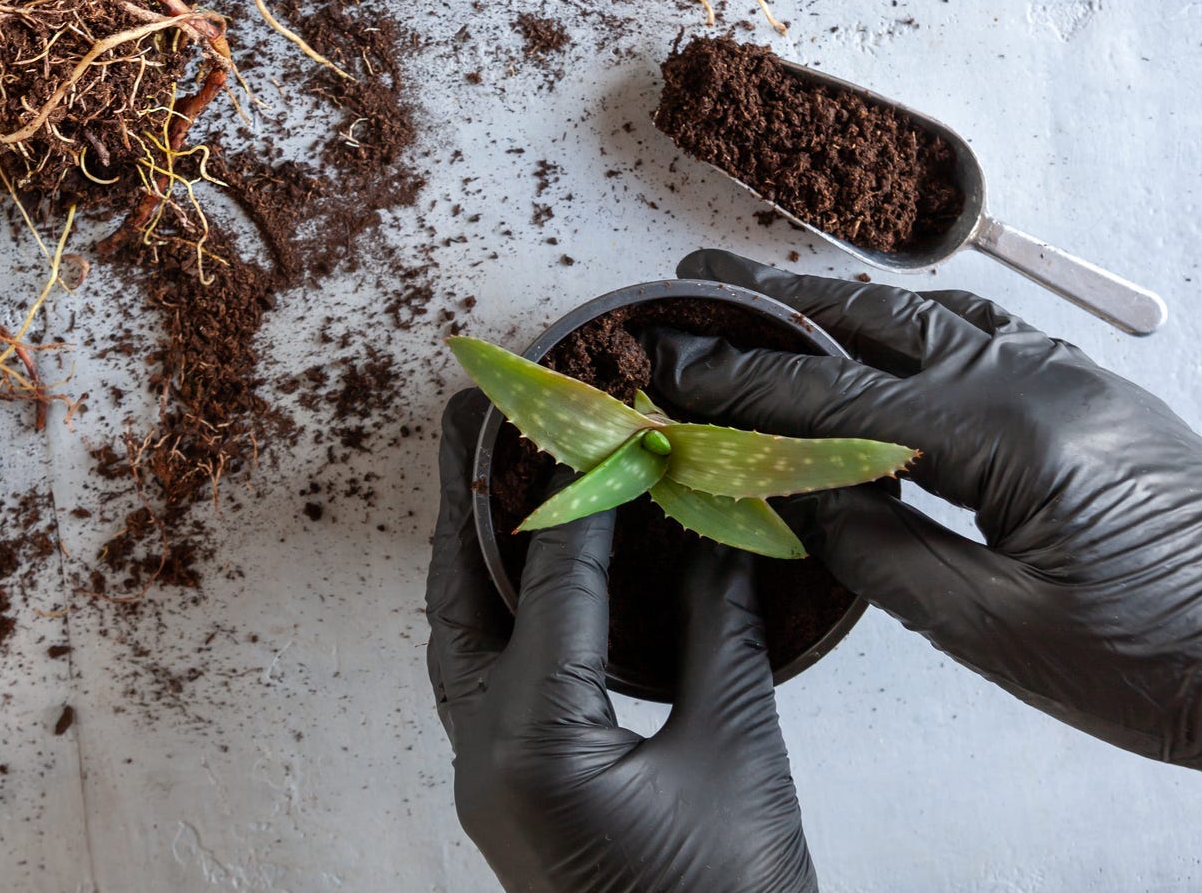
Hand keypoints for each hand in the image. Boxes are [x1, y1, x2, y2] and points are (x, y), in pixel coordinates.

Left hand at [426, 388, 817, 892]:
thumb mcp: (740, 759)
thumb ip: (719, 632)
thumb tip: (715, 523)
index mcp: (535, 745)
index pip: (554, 579)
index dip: (589, 485)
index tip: (608, 410)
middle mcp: (485, 757)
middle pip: (461, 594)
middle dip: (469, 496)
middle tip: (478, 408)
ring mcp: (486, 779)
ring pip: (461, 634)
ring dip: (475, 547)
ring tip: (490, 463)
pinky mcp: (509, 793)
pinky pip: (485, 672)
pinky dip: (503, 605)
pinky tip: (531, 565)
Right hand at [654, 249, 1201, 808]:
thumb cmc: (1157, 667)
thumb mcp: (991, 630)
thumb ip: (875, 550)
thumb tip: (789, 492)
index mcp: (1005, 432)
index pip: (835, 394)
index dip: (737, 382)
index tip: (664, 363)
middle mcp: (1034, 379)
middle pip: (874, 322)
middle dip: (772, 303)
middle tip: (691, 285)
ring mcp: (1067, 377)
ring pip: (926, 316)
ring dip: (836, 306)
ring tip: (761, 297)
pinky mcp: (1087, 395)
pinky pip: (976, 334)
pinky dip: (904, 326)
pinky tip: (873, 336)